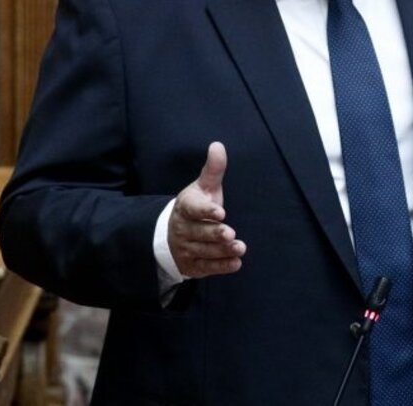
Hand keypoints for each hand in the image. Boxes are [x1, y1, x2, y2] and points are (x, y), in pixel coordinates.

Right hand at [167, 142, 245, 277]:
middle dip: (215, 234)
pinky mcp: (192, 265)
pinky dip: (221, 267)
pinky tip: (236, 263)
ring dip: (222, 251)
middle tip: (231, 234)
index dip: (206, 211)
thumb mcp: (203, 187)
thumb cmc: (196, 206)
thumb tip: (218, 145)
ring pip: (205, 250)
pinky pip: (207, 267)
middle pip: (200, 232)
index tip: (221, 212)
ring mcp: (186, 248)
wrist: (172, 234)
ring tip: (240, 248)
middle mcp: (183, 228)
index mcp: (185, 206)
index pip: (194, 208)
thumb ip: (213, 169)